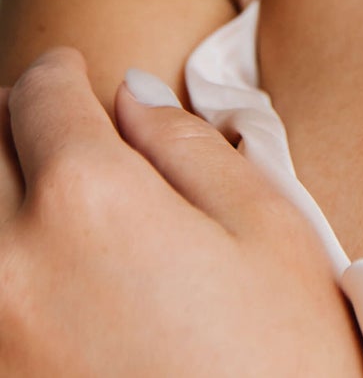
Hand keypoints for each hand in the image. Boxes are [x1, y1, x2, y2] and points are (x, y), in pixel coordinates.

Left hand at [0, 47, 362, 377]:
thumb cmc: (278, 359)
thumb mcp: (265, 230)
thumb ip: (187, 147)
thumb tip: (127, 95)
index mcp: (90, 201)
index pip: (39, 95)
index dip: (61, 71)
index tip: (74, 73)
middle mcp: (8, 263)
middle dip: (11, 126)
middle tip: (50, 130)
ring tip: (39, 202)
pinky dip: (2, 266)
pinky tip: (32, 266)